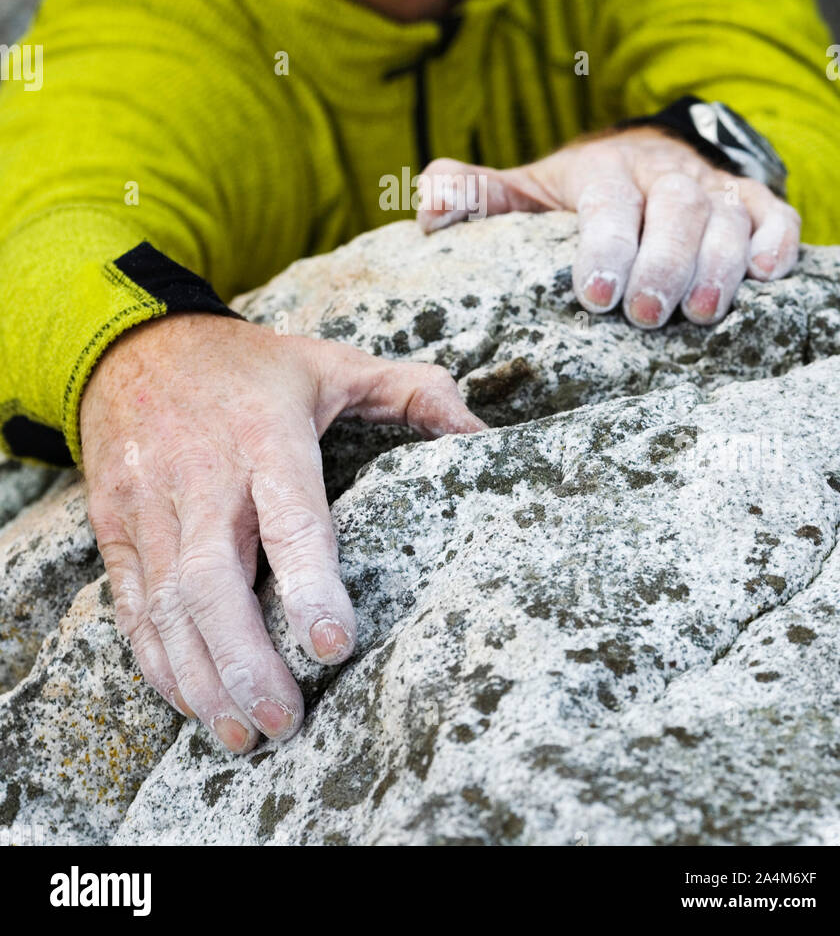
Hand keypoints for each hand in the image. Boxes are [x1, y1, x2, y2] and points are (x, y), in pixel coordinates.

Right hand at [79, 311, 484, 752]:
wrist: (132, 345)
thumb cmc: (251, 367)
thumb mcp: (335, 362)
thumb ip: (414, 392)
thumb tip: (484, 434)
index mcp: (266, 434)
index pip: (290, 516)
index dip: (309, 583)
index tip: (334, 644)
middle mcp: (202, 474)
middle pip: (213, 579)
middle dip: (245, 660)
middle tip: (284, 721)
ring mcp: (149, 503)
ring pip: (167, 604)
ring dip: (201, 677)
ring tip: (242, 736)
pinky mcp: (114, 526)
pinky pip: (131, 606)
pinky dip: (158, 662)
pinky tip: (193, 703)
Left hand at [415, 125, 800, 327]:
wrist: (638, 154)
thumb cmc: (573, 193)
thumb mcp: (523, 192)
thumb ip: (476, 196)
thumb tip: (429, 207)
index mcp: (602, 172)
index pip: (608, 202)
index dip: (606, 244)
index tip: (596, 295)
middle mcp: (661, 175)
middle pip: (675, 207)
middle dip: (664, 261)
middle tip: (648, 315)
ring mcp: (711, 188)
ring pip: (725, 214)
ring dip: (719, 263)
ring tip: (702, 314)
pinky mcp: (749, 203)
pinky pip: (774, 213)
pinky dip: (777, 240)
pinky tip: (768, 274)